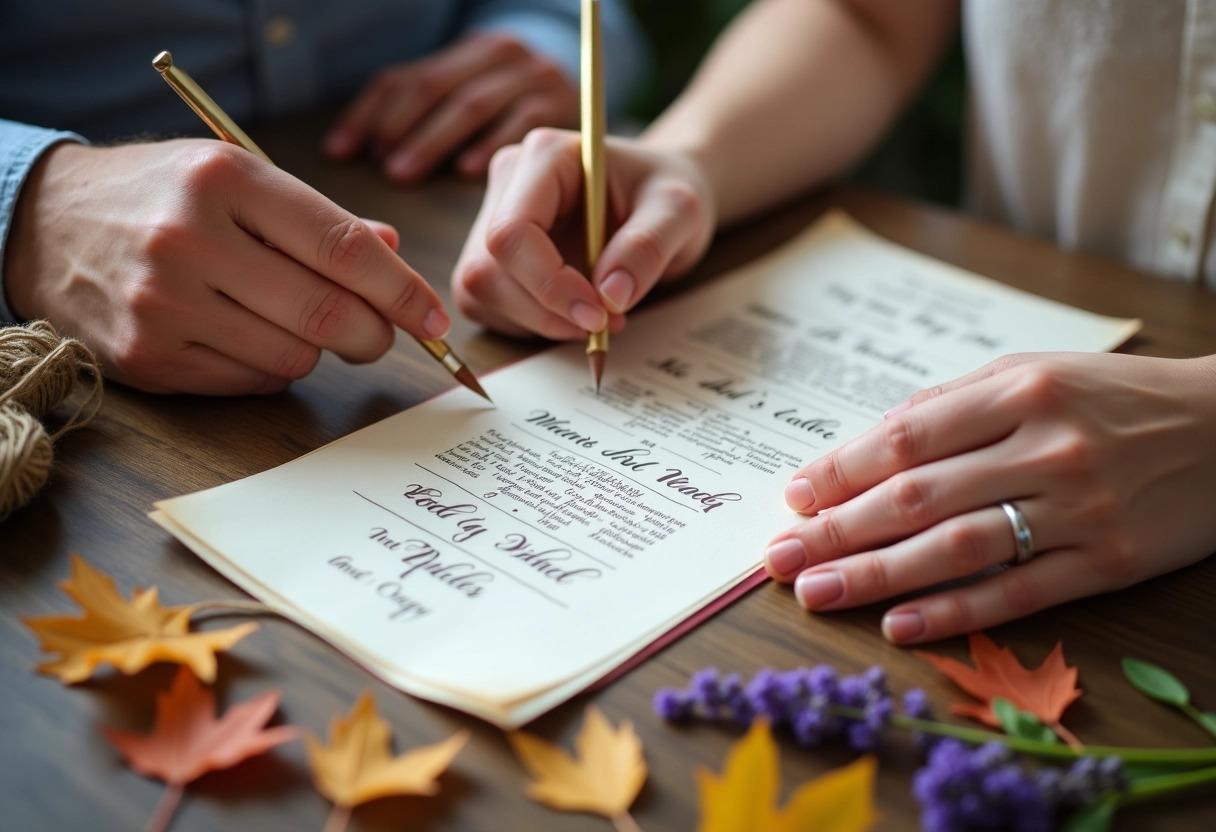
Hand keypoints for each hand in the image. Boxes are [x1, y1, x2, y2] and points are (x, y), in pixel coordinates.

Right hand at [3, 140, 449, 394]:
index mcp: (225, 180)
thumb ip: (321, 219)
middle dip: (374, 335)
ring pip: (295, 357)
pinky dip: (270, 367)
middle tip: (380, 334)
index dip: (403, 291)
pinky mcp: (148, 358)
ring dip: (316, 350)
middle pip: (328, 315)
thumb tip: (394, 255)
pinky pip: (251, 382)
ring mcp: (163, 305)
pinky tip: (244, 334)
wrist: (46, 225)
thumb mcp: (238, 178)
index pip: (343, 249)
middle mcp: (190, 240)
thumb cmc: (163, 196)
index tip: (435, 318)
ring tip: (288, 318)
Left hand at [323, 33, 578, 182]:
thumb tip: (359, 151)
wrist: (602, 100)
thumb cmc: (522, 115)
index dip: (367, 113)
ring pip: (470, 102)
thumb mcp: (478, 101)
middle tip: (380, 167)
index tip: (340, 151)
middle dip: (400, 126)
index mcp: (465, 54)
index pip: (404, 76)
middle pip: (434, 85)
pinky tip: (465, 171)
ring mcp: (532, 75)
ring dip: (432, 139)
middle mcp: (499, 54)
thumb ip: (431, 117)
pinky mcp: (562, 101)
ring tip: (403, 173)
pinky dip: (488, 144)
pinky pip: (518, 120)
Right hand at [452, 128, 714, 339]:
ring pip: (482, 291)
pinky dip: (531, 324)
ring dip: (539, 321)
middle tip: (604, 323)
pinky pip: (487, 305)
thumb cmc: (666, 194)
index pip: (512, 231)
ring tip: (597, 317)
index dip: (548, 284)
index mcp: (546, 157)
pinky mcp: (493, 255)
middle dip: (545, 311)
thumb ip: (648, 247)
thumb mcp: (678, 212)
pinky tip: (572, 313)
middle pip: (488, 267)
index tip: (597, 314)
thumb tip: (610, 295)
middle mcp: (509, 182)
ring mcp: (493, 218)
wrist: (659, 202)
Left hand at [762, 352, 1215, 642]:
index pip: (908, 438)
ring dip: (877, 575)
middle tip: (780, 557)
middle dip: (839, 530)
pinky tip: (900, 624)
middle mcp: (1045, 448)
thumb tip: (872, 439)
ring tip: (818, 593)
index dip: (843, 470)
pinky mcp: (1110, 562)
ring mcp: (1080, 508)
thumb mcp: (1037, 371)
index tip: (795, 497)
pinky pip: (1019, 593)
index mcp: (1021, 390)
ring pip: (958, 547)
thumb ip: (954, 400)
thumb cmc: (1116, 396)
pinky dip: (955, 611)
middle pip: (918, 496)